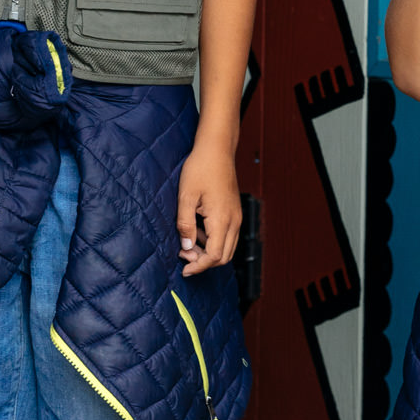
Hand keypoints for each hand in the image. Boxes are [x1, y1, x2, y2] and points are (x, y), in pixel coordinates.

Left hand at [175, 137, 241, 274]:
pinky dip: (214, 241)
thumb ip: (185, 224)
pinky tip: (198, 231)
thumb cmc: (200, 168)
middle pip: (224, 257)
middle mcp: (234, 221)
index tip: (184, 270)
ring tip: (188, 242)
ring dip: (209, 252)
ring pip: (227, 248)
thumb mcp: (186, 196)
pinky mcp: (235, 212)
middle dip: (204, 262)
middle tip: (183, 255)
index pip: (215, 256)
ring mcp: (236, 216)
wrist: (217, 149)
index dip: (199, 267)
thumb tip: (187, 247)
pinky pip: (228, 236)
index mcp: (222, 219)